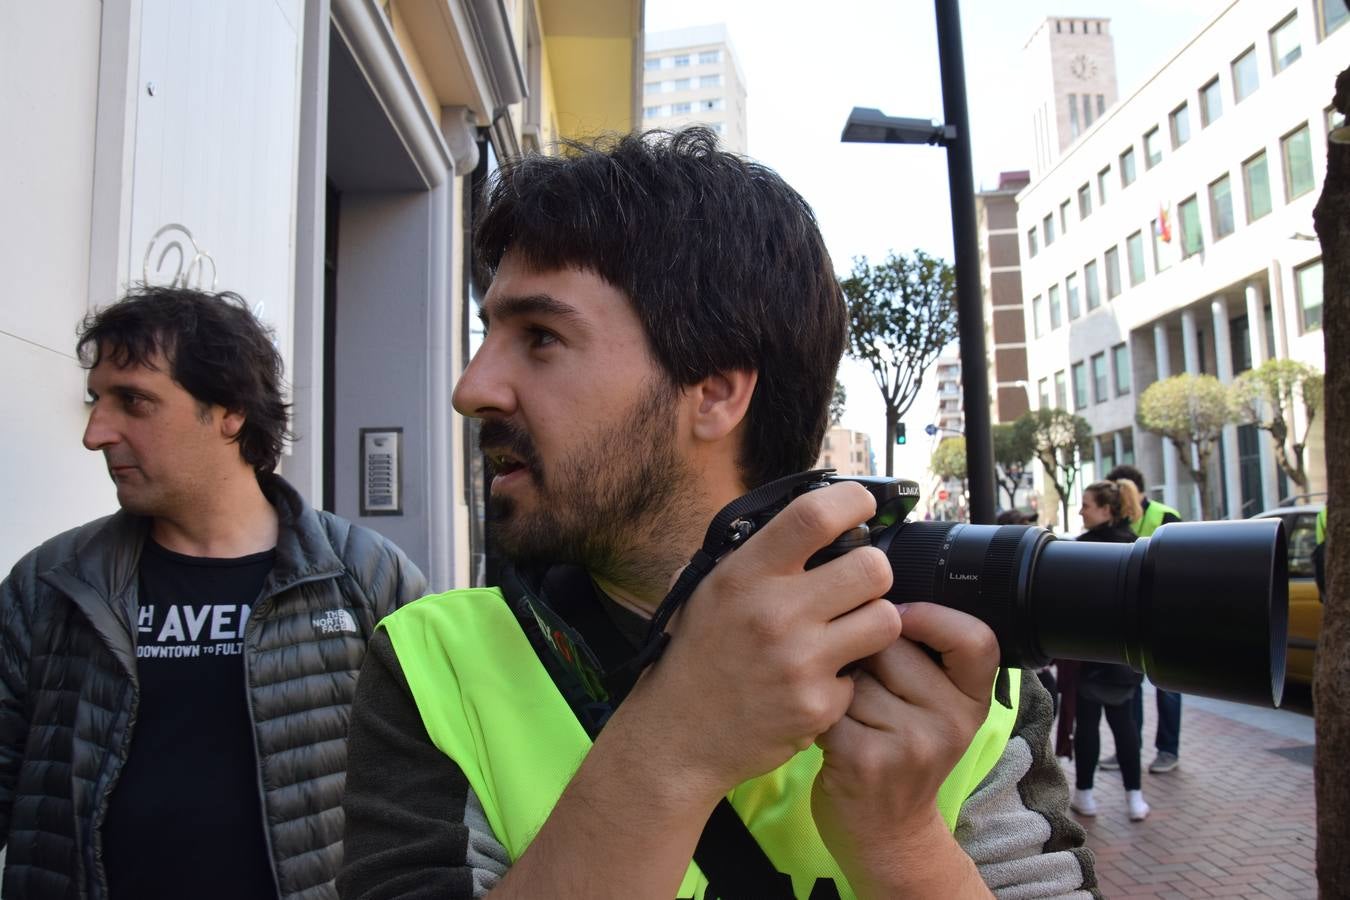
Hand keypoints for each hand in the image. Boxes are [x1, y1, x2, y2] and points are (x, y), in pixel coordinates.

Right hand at [619, 481, 899, 799]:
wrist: (677, 735)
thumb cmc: (697, 654)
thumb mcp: (707, 589)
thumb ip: (757, 555)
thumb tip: (814, 519)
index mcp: (745, 574)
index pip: (814, 515)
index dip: (853, 501)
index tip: (861, 506)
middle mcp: (774, 612)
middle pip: (873, 568)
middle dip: (873, 572)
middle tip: (857, 585)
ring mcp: (799, 661)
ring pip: (885, 619)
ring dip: (872, 623)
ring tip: (846, 632)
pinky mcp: (817, 705)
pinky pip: (863, 673)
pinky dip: (845, 678)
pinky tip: (815, 682)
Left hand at [811, 602, 998, 897]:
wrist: (884, 833)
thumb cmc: (900, 751)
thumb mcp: (935, 708)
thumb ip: (926, 656)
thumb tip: (877, 581)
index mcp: (973, 700)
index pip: (976, 638)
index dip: (934, 616)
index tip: (901, 614)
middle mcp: (951, 721)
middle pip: (892, 640)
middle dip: (862, 647)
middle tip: (860, 676)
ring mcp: (911, 744)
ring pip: (854, 669)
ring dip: (834, 678)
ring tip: (843, 704)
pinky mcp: (865, 760)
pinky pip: (827, 701)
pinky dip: (816, 707)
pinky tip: (824, 725)